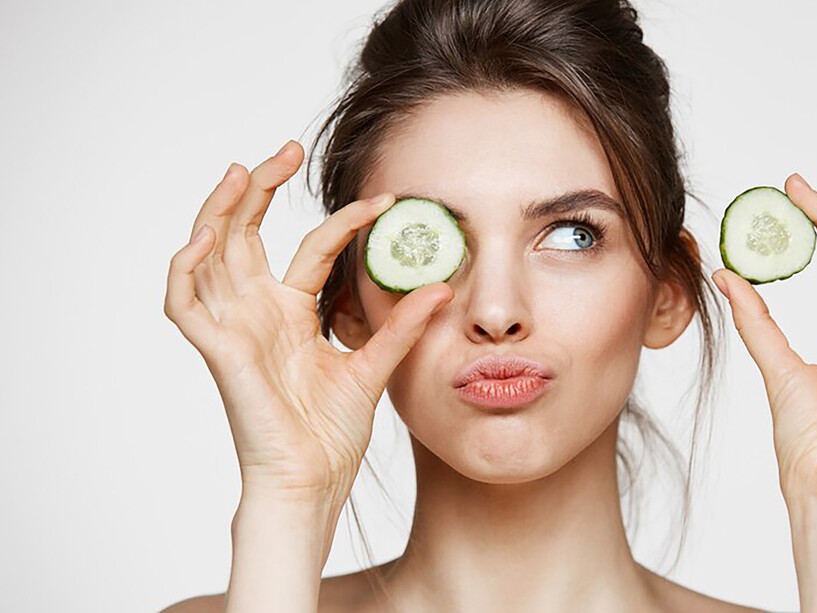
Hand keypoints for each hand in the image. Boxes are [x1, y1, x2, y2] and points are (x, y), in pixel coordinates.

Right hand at [163, 140, 452, 500]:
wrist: (311, 481)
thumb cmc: (330, 434)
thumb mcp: (373, 366)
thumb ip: (401, 327)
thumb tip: (441, 286)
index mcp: (292, 314)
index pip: (310, 249)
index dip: (341, 222)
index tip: (382, 201)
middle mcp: (257, 313)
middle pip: (245, 234)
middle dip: (259, 189)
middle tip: (285, 150)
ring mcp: (233, 328)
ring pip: (208, 254)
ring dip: (219, 209)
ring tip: (241, 170)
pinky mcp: (216, 351)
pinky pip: (182, 302)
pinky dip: (185, 266)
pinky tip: (207, 236)